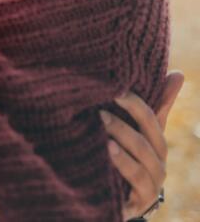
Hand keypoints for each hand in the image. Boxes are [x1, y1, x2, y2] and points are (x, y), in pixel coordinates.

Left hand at [101, 71, 183, 220]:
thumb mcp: (134, 135)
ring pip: (142, 160)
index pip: (151, 119)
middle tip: (100, 108)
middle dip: (125, 122)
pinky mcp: (139, 202)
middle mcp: (158, 165)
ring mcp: (151, 185)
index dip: (135, 104)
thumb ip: (152, 108)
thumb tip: (178, 74)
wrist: (116, 204)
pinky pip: (135, 181)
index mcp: (156, 146)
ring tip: (101, 126)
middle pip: (147, 139)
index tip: (115, 89)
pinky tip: (106, 150)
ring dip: (123, 140)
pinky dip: (122, 164)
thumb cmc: (125, 162)